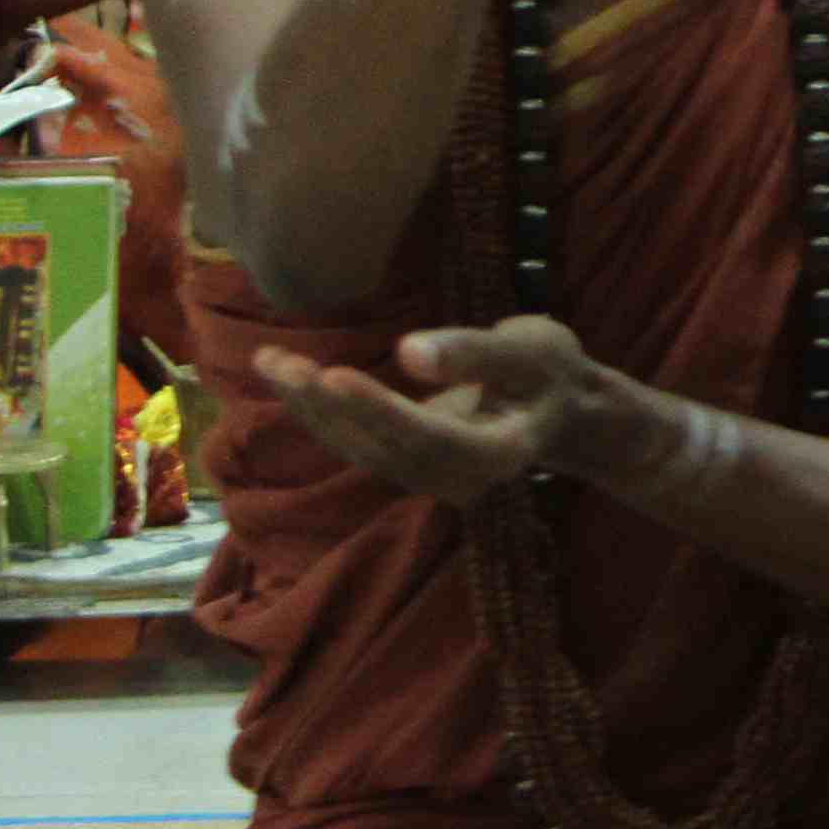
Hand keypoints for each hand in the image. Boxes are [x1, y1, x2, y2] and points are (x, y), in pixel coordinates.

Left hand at [250, 316, 611, 505]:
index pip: (430, 439)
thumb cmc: (549, 373)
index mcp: (497, 453)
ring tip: (270, 362)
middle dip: (328, 407)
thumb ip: (476, 353)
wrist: (558, 414)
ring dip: (310, 409)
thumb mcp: (532, 348)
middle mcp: (457, 480)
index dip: (380, 412)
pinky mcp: (404, 466)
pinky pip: (355, 443)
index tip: (335, 376)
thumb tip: (409, 352)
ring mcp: (427, 479)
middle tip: (282, 363)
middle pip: (383, 449)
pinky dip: (319, 410)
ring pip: (359, 450)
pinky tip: (287, 375)